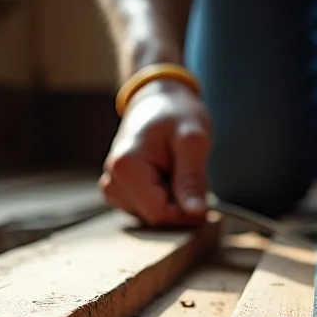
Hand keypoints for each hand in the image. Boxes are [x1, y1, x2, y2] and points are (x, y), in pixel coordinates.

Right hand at [100, 80, 211, 225]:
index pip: (159, 213)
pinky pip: (148, 209)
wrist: (158, 100)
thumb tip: (195, 213)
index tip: (205, 195)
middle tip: (187, 171)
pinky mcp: (119, 192)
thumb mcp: (193, 140)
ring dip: (172, 199)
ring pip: (152, 215)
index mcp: (125, 167)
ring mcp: (113, 188)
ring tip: (175, 169)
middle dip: (179, 203)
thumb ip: (192, 178)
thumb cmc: (176, 114)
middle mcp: (112, 181)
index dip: (186, 212)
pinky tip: (166, 175)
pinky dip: (164, 197)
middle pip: (155, 216)